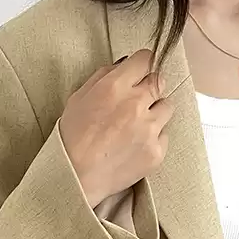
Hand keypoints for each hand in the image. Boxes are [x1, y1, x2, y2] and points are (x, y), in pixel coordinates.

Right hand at [60, 50, 172, 207]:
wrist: (75, 178)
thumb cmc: (71, 140)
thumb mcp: (78, 99)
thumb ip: (102, 77)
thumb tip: (123, 65)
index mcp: (115, 86)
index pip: (146, 59)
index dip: (141, 65)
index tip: (138, 73)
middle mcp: (136, 104)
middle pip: (159, 81)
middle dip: (148, 89)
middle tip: (133, 104)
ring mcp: (149, 129)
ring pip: (167, 107)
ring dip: (154, 113)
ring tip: (135, 127)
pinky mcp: (156, 151)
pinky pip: (164, 136)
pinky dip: (153, 139)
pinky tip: (135, 147)